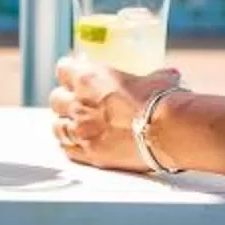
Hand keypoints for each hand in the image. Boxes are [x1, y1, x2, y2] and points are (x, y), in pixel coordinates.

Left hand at [49, 51, 173, 172]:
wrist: (168, 131)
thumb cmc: (162, 100)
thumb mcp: (157, 79)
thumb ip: (152, 78)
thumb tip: (167, 76)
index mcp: (90, 78)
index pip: (64, 69)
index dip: (70, 71)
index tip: (75, 74)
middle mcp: (79, 103)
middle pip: (56, 99)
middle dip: (65, 99)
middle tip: (75, 101)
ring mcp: (82, 131)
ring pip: (57, 127)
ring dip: (65, 123)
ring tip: (74, 125)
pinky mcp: (89, 154)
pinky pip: (68, 150)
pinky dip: (71, 145)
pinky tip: (78, 144)